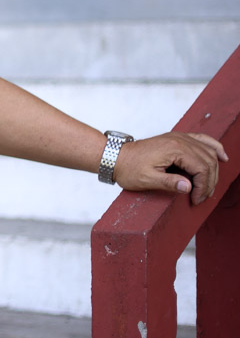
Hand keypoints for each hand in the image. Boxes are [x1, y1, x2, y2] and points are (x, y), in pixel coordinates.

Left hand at [113, 132, 228, 204]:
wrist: (116, 157)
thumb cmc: (129, 169)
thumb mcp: (147, 180)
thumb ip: (169, 183)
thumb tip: (189, 187)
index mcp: (175, 149)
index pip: (202, 168)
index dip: (203, 187)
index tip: (196, 200)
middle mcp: (180, 139)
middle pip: (208, 161)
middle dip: (210, 181)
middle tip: (202, 197)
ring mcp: (179, 137)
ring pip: (208, 152)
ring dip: (213, 170)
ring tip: (208, 187)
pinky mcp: (177, 138)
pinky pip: (202, 140)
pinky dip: (214, 148)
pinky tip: (222, 157)